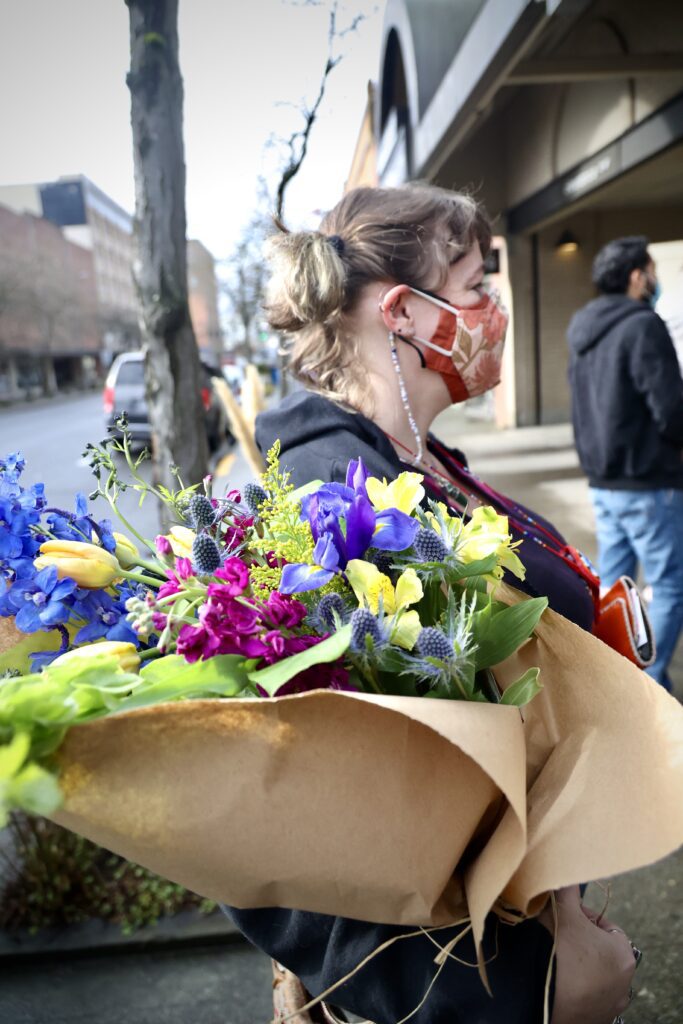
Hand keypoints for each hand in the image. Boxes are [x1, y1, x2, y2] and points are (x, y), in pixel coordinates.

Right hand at [538, 886, 635, 1023]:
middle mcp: (624, 984)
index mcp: (624, 955)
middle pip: (600, 953)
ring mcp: (609, 1006)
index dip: (583, 918)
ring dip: (578, 967)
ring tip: (555, 960)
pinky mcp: (594, 1020)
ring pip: (593, 977)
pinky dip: (574, 988)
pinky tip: (556, 980)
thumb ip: (567, 890)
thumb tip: (564, 869)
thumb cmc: (560, 951)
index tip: (565, 917)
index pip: (605, 927)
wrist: (543, 997)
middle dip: (581, 943)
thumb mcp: (563, 912)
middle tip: (558, 936)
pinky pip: (585, 997)